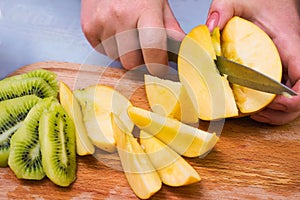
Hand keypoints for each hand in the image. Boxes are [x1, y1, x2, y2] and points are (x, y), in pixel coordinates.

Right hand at [81, 0, 184, 75]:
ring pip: (116, 58)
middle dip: (140, 61)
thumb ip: (170, 27)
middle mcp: (120, 16)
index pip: (153, 46)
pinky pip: (102, 51)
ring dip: (124, 54)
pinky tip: (115, 31)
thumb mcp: (159, 2)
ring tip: (127, 34)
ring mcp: (101, 23)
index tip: (159, 69)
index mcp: (144, 8)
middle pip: (131, 62)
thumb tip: (183, 49)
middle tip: (144, 49)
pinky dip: (111, 47)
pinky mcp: (88, 28)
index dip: (157, 65)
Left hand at [206, 0, 299, 124]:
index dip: (294, 98)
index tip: (274, 102)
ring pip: (294, 100)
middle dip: (281, 111)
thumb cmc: (263, 0)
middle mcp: (293, 59)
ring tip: (255, 113)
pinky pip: (284, 93)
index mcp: (289, 44)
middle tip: (256, 112)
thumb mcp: (239, 0)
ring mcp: (289, 66)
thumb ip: (224, 9)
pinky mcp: (281, 69)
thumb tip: (210, 27)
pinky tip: (256, 105)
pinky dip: (273, 105)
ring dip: (277, 112)